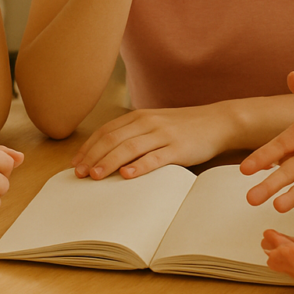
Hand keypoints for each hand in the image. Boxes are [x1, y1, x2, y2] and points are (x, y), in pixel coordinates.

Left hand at [72, 104, 233, 179]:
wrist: (218, 121)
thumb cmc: (184, 127)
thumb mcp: (155, 124)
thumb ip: (134, 134)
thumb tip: (107, 154)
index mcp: (139, 117)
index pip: (106, 131)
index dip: (88, 147)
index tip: (75, 163)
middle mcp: (148, 122)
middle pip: (113, 139)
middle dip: (93, 157)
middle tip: (79, 174)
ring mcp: (164, 135)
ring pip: (130, 148)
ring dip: (109, 162)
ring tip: (96, 176)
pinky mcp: (179, 148)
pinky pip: (156, 157)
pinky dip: (139, 166)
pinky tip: (127, 175)